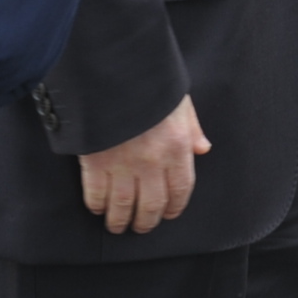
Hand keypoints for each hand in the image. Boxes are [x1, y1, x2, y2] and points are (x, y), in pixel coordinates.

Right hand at [77, 95, 207, 232]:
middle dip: (146, 221)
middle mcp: (153, 161)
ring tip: (118, 226)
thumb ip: (192, 128)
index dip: (174, 207)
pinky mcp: (95, 163)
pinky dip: (97, 206)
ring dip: (120, 221)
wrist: (112, 71)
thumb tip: (203, 149)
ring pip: (124, 206)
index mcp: (177, 146)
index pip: (181, 189)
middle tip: (141, 227)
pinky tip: (99, 208)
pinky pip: (96, 195)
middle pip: (152, 205)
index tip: (168, 214)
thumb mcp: (179, 101)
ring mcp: (123, 164)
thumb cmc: (149, 83)